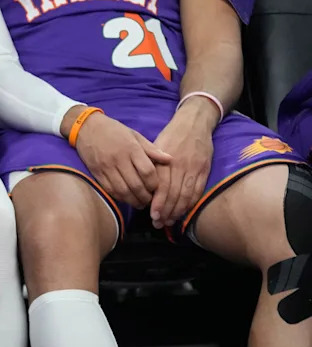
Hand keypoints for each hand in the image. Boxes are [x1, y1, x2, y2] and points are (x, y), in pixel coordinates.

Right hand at [73, 111, 172, 208]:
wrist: (86, 127)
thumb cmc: (113, 130)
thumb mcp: (134, 135)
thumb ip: (152, 149)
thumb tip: (170, 160)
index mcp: (131, 148)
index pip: (147, 171)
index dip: (154, 184)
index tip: (157, 188)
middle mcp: (118, 159)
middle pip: (136, 184)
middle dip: (146, 196)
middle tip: (151, 200)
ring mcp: (106, 167)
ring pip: (123, 191)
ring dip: (134, 200)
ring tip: (140, 202)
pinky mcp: (97, 173)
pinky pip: (110, 190)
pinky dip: (120, 197)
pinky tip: (126, 197)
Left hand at [149, 107, 214, 228]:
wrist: (194, 123)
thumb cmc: (171, 135)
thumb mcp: (157, 145)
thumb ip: (151, 164)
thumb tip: (141, 183)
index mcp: (166, 160)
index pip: (162, 186)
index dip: (158, 203)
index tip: (152, 214)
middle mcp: (180, 166)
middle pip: (174, 194)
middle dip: (166, 211)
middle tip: (159, 223)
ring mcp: (194, 169)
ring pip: (186, 195)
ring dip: (178, 211)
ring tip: (170, 221)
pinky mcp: (204, 170)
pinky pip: (198, 191)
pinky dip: (191, 204)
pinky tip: (184, 212)